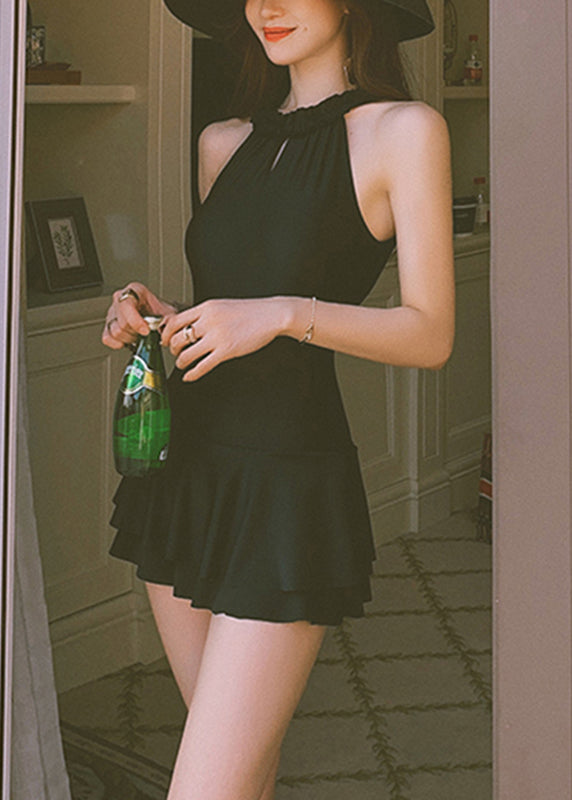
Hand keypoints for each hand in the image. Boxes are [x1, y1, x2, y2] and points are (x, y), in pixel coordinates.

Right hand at [101, 282, 177, 350]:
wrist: (159, 317)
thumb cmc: (161, 312)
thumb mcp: (169, 313)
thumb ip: (167, 321)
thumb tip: (162, 331)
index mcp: (134, 290)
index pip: (127, 305)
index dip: (136, 321)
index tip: (146, 331)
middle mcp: (120, 299)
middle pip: (122, 323)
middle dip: (136, 332)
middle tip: (146, 333)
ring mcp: (112, 312)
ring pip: (115, 332)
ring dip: (129, 338)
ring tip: (138, 335)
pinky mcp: (108, 325)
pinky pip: (107, 338)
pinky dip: (118, 343)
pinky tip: (128, 340)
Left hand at [161, 297, 285, 380]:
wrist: (271, 315)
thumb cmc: (251, 312)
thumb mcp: (222, 306)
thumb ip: (205, 314)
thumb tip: (189, 325)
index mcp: (206, 308)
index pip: (174, 321)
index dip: (165, 333)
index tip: (164, 339)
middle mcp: (208, 321)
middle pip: (177, 338)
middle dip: (172, 349)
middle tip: (175, 353)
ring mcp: (217, 337)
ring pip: (187, 354)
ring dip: (180, 362)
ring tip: (182, 364)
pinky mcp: (226, 351)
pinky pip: (202, 366)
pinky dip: (192, 373)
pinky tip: (189, 376)